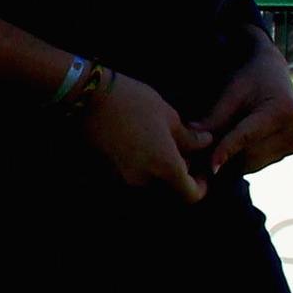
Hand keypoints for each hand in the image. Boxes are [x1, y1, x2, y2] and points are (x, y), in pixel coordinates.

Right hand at [80, 71, 210, 202]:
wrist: (88, 98)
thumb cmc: (134, 103)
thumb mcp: (169, 115)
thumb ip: (189, 137)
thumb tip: (204, 142)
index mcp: (165, 166)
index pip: (190, 194)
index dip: (201, 187)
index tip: (202, 172)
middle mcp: (144, 178)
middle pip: (170, 187)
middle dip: (179, 171)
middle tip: (184, 148)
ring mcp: (123, 176)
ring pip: (151, 179)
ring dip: (160, 166)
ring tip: (161, 140)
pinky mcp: (108, 169)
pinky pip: (133, 172)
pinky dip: (142, 162)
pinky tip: (142, 140)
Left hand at [198, 39, 292, 178]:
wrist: (273, 74)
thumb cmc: (251, 78)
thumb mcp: (232, 94)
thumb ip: (215, 119)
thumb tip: (193, 141)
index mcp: (283, 111)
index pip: (248, 137)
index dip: (226, 151)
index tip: (209, 167)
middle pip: (250, 154)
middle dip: (224, 156)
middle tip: (199, 157)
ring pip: (253, 163)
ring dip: (231, 160)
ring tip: (212, 149)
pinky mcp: (291, 150)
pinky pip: (258, 163)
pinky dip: (241, 159)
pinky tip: (229, 148)